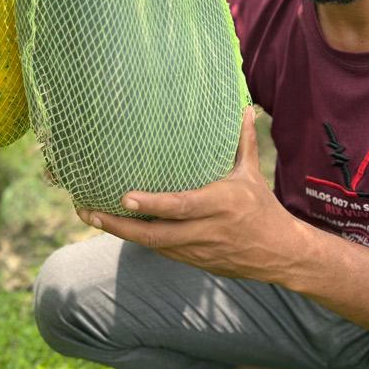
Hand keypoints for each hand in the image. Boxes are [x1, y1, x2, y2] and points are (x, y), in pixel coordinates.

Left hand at [77, 106, 298, 280]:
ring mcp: (197, 250)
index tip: (124, 197)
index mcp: (221, 204)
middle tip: (88, 210)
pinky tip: (114, 225)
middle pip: (156, 234)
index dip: (152, 205)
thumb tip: (243, 107)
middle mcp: (206, 230)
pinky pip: (160, 251)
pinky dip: (136, 239)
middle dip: (119, 225)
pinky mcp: (193, 262)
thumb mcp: (251, 174)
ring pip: (152, 246)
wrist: (280, 255)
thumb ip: (242, 141)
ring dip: (120, 232)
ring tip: (90, 215)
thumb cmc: (262, 208)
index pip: (181, 206)